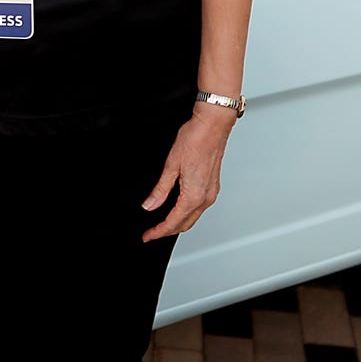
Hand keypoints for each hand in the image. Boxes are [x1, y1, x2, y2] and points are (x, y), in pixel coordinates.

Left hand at [140, 105, 234, 241]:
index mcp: (194, 195)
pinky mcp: (213, 186)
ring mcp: (211, 192)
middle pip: (184, 224)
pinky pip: (199, 208)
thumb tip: (150, 205)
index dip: (158, 231)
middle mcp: (205, 197)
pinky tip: (177, 208)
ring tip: (162, 223)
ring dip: (178, 223)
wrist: (213, 125)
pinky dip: (187, 213)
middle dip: (167, 231)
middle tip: (152, 232)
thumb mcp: (171, 165)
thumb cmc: (195, 139)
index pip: (173, 222)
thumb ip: (161, 189)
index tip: (147, 236)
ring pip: (193, 218)